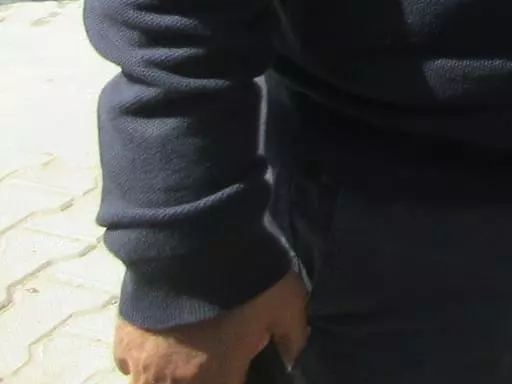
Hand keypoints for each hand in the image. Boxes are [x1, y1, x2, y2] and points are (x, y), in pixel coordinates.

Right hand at [113, 272, 307, 383]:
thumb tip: (292, 357)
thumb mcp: (287, 302)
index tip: (238, 368)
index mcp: (217, 375)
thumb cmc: (246, 274)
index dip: (233, 379)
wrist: (194, 238)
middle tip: (211, 362)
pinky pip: (128, 366)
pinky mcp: (122, 340)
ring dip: (169, 378)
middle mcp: (174, 379)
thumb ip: (291, 336)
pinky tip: (158, 345)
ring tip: (185, 360)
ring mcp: (143, 362)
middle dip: (202, 378)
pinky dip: (142, 363)